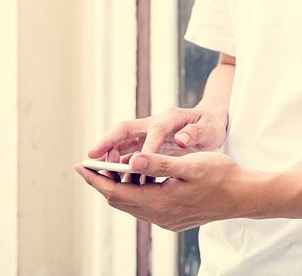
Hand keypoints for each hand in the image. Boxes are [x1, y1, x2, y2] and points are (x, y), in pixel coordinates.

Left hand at [74, 151, 258, 230]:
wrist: (244, 195)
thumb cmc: (221, 175)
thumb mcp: (190, 164)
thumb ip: (159, 164)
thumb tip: (131, 160)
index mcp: (159, 202)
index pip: (116, 192)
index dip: (95, 178)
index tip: (80, 165)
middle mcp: (159, 216)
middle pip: (120, 200)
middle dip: (103, 182)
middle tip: (90, 164)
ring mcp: (167, 219)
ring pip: (132, 203)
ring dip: (120, 186)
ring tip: (113, 166)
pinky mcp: (174, 218)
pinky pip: (146, 205)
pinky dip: (136, 190)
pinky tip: (141, 177)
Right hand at [86, 106, 227, 164]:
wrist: (211, 123)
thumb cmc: (210, 125)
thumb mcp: (208, 128)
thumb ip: (195, 133)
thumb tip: (181, 139)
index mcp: (170, 118)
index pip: (153, 130)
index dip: (144, 144)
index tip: (135, 161)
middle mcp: (154, 124)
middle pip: (125, 131)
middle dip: (107, 143)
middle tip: (90, 159)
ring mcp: (149, 135)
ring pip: (123, 144)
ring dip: (110, 157)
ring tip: (98, 174)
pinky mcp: (148, 146)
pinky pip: (129, 156)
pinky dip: (121, 168)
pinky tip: (117, 183)